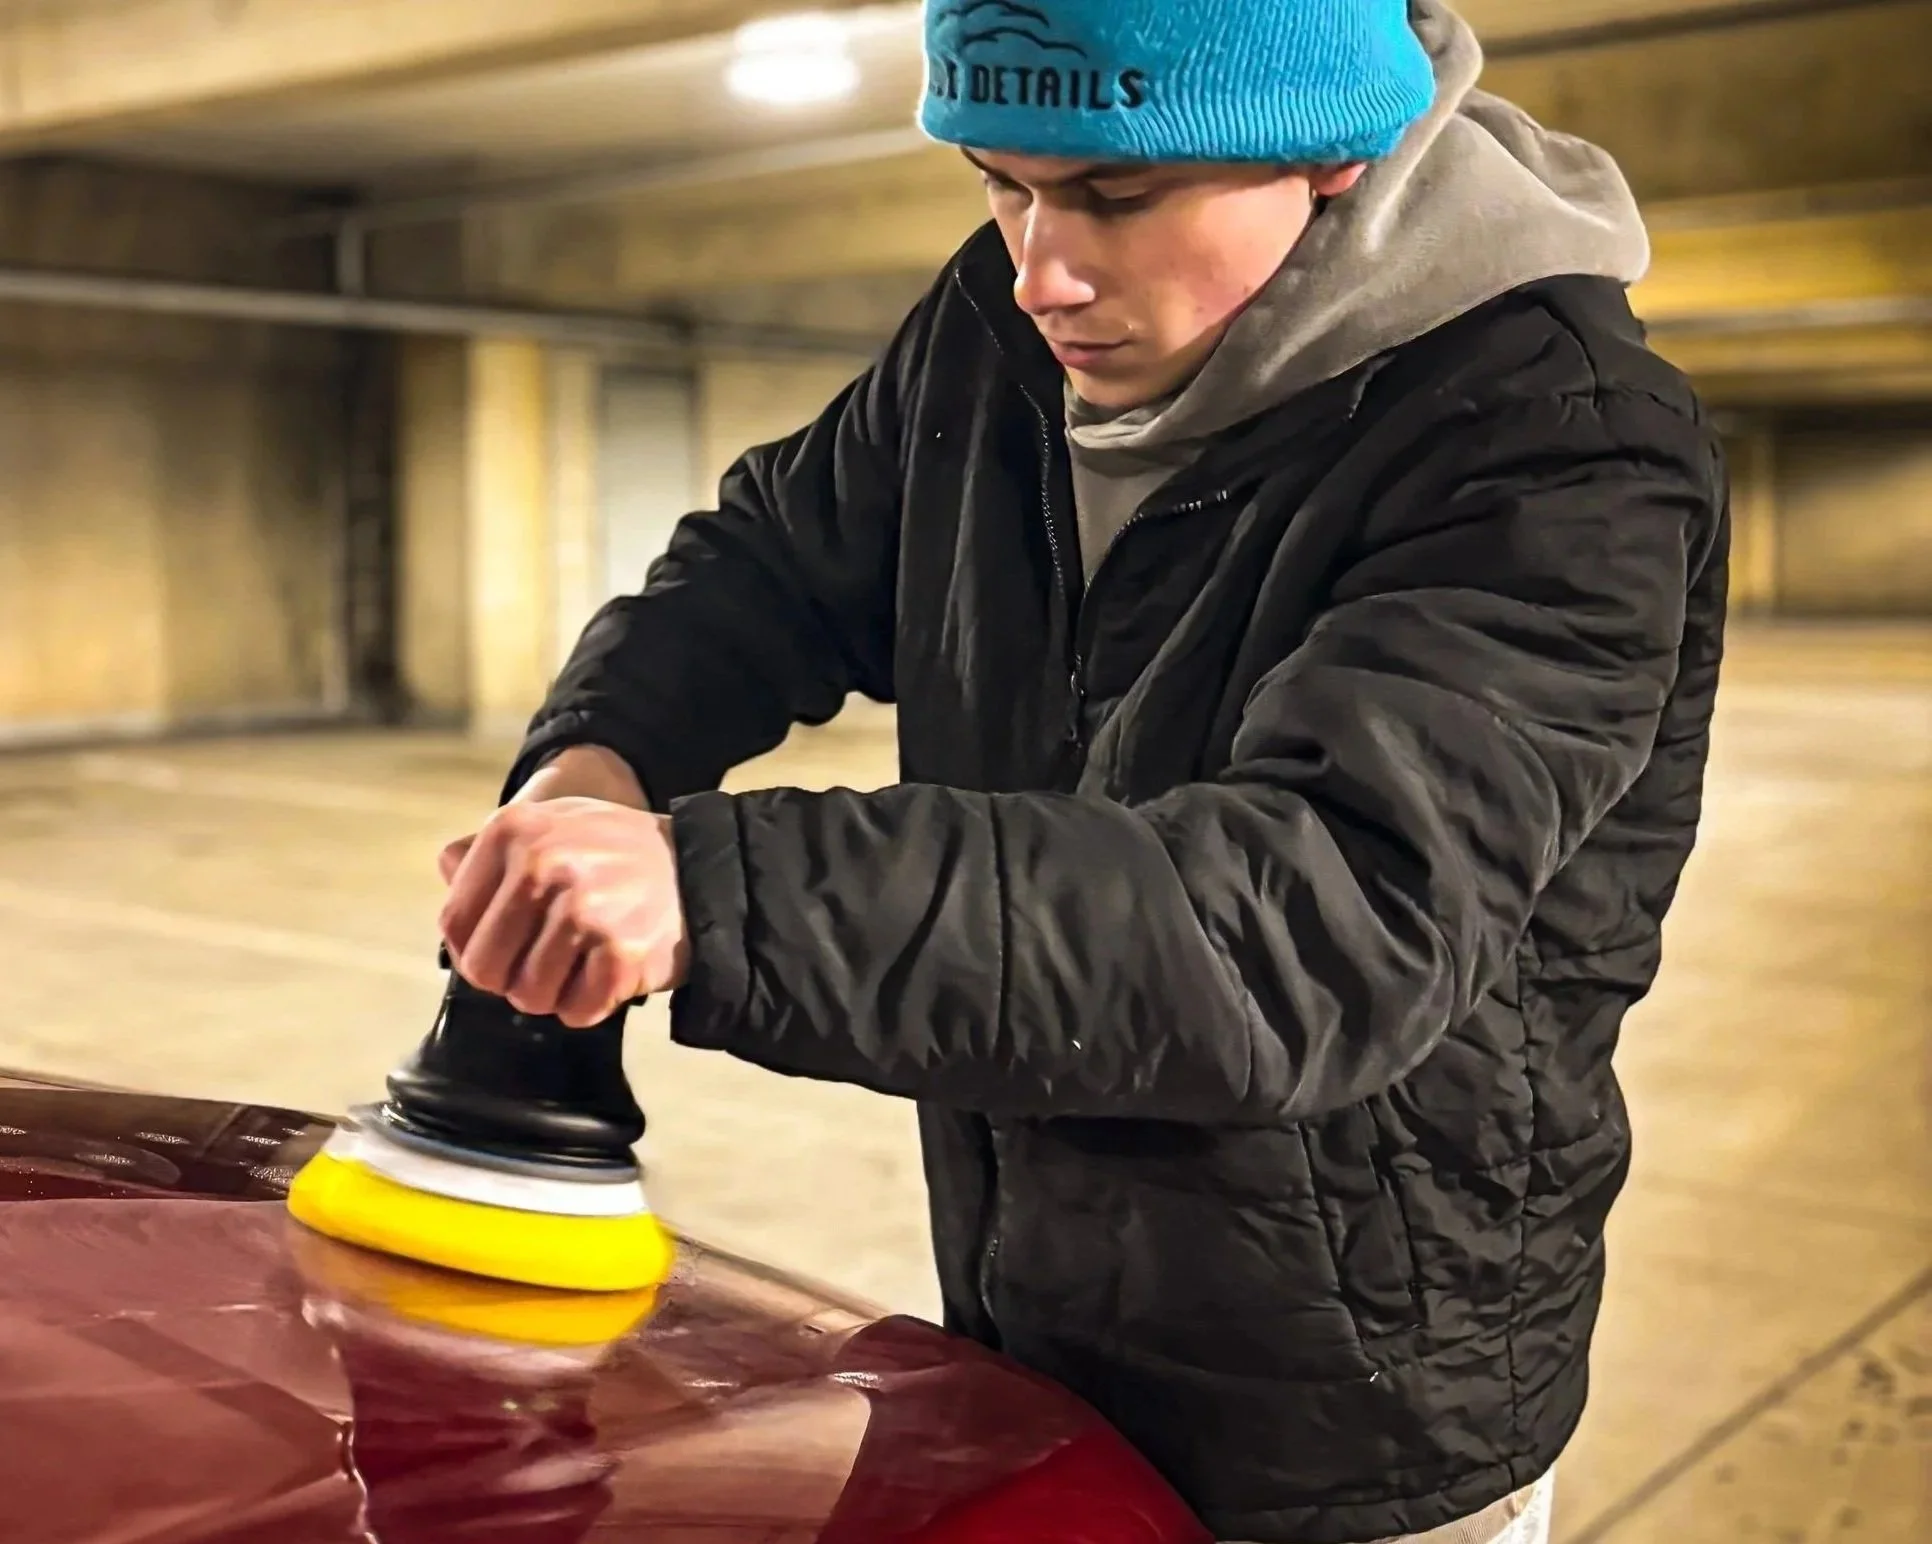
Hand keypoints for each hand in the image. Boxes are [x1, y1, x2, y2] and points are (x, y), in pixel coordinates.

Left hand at [437, 798, 688, 1026]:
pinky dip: (590, 1005)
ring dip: (554, 994)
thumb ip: (489, 849)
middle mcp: (544, 865)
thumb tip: (447, 870)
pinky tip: (607, 975)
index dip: (473, 950)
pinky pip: (576, 1011)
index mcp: (514, 831)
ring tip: (581, 965)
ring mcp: (583, 911)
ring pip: (528, 996)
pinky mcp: (619, 953)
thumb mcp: (551, 826)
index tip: (501, 952)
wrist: (702, 867)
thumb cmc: (615, 854)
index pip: (456, 922)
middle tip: (543, 965)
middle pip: (484, 968)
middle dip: (510, 979)